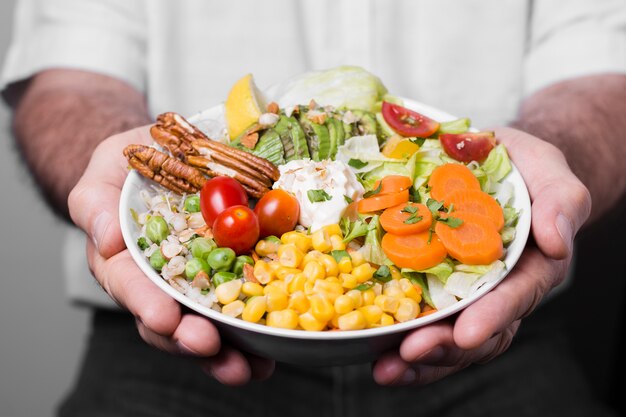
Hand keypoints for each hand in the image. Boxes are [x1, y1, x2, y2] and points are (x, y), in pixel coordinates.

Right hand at [68, 126, 274, 384]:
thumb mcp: (106, 170)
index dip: (145, 304)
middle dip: (190, 340)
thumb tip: (106, 239)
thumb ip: (96, 203)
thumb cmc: (132, 166)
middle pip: (172, 321)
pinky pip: (247, 303)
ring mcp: (202, 282)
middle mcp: (162, 281)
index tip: (163, 318)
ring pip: (211, 324)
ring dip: (229, 351)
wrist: (173, 155)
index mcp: (125, 260)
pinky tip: (278, 342)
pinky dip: (261, 326)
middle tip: (211, 347)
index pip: (130, 285)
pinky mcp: (236, 274)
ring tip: (251, 365)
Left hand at [372, 127, 590, 385]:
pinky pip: (413, 312)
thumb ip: (562, 204)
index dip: (491, 318)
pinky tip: (371, 346)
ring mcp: (458, 290)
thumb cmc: (528, 172)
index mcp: (529, 269)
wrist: (496, 166)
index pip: (515, 298)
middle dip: (443, 348)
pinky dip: (394, 332)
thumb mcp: (552, 177)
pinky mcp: (427, 282)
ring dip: (416, 357)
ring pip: (443, 334)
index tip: (466, 334)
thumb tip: (556, 242)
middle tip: (410, 352)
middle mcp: (494, 290)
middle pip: (474, 332)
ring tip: (386, 367)